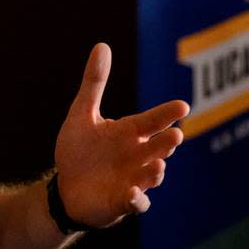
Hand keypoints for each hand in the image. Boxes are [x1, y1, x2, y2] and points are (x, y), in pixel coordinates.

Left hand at [54, 43, 188, 227]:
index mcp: (130, 133)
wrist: (66, 188)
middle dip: (166, 142)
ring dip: (155, 171)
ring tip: (158, 165)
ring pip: (151, 176)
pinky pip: (135, 203)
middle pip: (157, 147)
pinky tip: (132, 195)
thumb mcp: (82, 113)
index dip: (167, 114)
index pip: (153, 120)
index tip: (182, 106)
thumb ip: (94, 82)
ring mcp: (133, 180)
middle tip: (175, 135)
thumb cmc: (79, 150)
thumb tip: (101, 45)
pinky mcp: (123, 202)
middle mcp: (137, 156)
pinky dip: (137, 200)